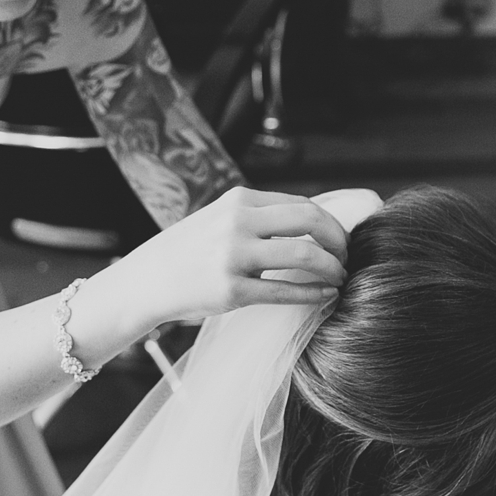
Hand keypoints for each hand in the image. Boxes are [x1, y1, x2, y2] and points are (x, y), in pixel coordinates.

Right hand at [114, 186, 350, 327]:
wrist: (148, 280)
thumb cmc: (192, 251)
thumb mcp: (222, 218)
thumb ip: (261, 216)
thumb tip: (315, 221)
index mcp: (239, 200)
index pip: (303, 205)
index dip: (331, 224)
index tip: (340, 240)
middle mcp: (237, 223)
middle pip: (310, 222)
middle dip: (339, 240)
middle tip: (348, 257)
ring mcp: (233, 257)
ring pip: (304, 256)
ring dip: (332, 268)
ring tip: (339, 278)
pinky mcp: (231, 291)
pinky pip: (285, 292)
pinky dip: (314, 294)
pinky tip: (325, 296)